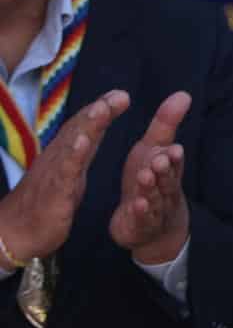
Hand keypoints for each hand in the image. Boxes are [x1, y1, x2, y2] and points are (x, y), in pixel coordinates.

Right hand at [0, 91, 127, 261]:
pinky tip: (82, 143)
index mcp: (65, 156)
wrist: (15, 233)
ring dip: (87, 125)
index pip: (83, 128)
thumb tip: (92, 134)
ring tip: (103, 108)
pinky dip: (72, 156)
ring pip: (71, 144)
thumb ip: (81, 155)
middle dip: (99, 110)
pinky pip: (63, 172)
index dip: (101, 110)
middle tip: (119, 94)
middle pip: (78, 129)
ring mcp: (53, 174)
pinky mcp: (52, 192)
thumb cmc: (44, 204)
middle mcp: (57, 159)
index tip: (121, 95)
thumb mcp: (70, 176)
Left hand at [109, 91, 191, 263]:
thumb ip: (166, 124)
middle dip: (164, 170)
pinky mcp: (140, 226)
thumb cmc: (152, 181)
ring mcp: (154, 209)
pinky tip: (136, 204)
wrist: (152, 227)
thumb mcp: (155, 150)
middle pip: (167, 180)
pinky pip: (142, 219)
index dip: (174, 157)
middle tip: (158, 160)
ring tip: (145, 176)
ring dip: (151, 188)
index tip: (173, 148)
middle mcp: (165, 190)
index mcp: (169, 171)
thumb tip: (184, 93)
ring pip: (155, 198)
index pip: (174, 163)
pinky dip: (140, 212)